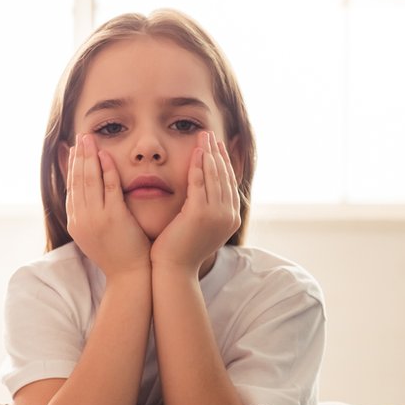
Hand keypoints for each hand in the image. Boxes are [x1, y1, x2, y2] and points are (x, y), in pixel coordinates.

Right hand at [66, 134, 150, 277]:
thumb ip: (91, 215)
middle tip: (81, 138)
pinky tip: (106, 156)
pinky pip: (109, 188)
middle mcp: (81, 219)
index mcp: (75, 223)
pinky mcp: (113, 218)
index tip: (74, 150)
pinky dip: (106, 170)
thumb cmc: (118, 256)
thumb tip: (88, 197)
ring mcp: (96, 218)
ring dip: (89, 157)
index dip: (71, 167)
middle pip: (77, 181)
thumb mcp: (96, 234)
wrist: (129, 277)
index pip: (71, 189)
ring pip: (90, 181)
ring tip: (90, 140)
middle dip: (79, 157)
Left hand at [151, 131, 240, 273]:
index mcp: (230, 218)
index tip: (217, 146)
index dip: (224, 162)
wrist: (173, 270)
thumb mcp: (198, 227)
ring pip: (214, 176)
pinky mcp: (200, 214)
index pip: (229, 183)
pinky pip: (200, 183)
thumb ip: (205, 210)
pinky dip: (198, 165)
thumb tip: (203, 196)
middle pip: (224, 176)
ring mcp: (217, 215)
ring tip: (204, 136)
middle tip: (210, 134)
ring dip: (209, 153)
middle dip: (217, 152)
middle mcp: (228, 215)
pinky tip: (196, 152)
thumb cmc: (180, 249)